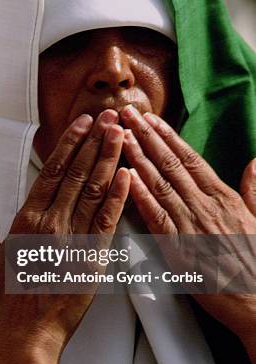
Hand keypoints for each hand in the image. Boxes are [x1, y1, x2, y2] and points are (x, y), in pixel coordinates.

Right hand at [0, 109, 129, 363]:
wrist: (28, 335)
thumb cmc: (5, 298)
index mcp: (28, 220)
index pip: (53, 172)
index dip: (70, 144)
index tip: (82, 122)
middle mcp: (53, 224)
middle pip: (78, 174)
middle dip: (95, 142)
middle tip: (109, 115)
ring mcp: (76, 240)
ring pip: (96, 192)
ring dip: (110, 160)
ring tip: (121, 134)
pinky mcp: (94, 259)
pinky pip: (109, 222)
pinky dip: (120, 196)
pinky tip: (129, 175)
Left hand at [121, 104, 255, 363]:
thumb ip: (254, 189)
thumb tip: (254, 163)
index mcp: (223, 196)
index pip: (191, 158)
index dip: (168, 136)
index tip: (151, 119)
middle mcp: (206, 205)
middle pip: (171, 163)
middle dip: (147, 136)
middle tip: (127, 113)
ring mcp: (192, 225)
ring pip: (161, 183)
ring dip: (138, 157)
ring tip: (121, 135)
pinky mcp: (180, 249)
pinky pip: (157, 217)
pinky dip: (141, 195)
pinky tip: (127, 177)